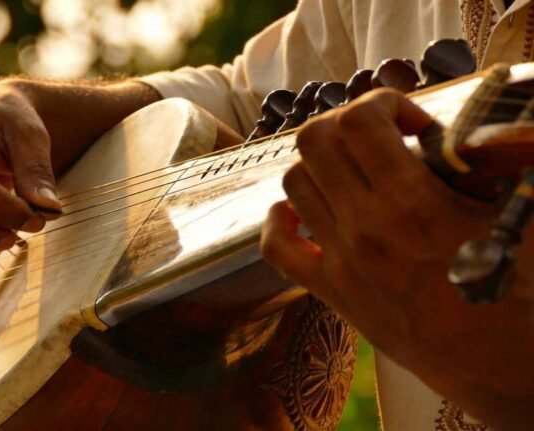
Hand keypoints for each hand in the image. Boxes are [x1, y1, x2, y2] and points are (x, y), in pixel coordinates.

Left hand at [260, 88, 533, 427]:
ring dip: (321, 166)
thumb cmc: (522, 293)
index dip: (383, 104)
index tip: (412, 125)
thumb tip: (479, 125)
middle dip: (346, 125)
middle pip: (314, 142)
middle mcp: (366, 230)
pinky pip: (275, 248)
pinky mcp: (330, 291)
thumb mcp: (524, 215)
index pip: (359, 122)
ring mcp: (340, 262)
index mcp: (414, 206)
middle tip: (380, 140)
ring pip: (293, 183)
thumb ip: (502, 160)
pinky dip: (279, 220)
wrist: (501, 368)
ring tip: (357, 175)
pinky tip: (302, 212)